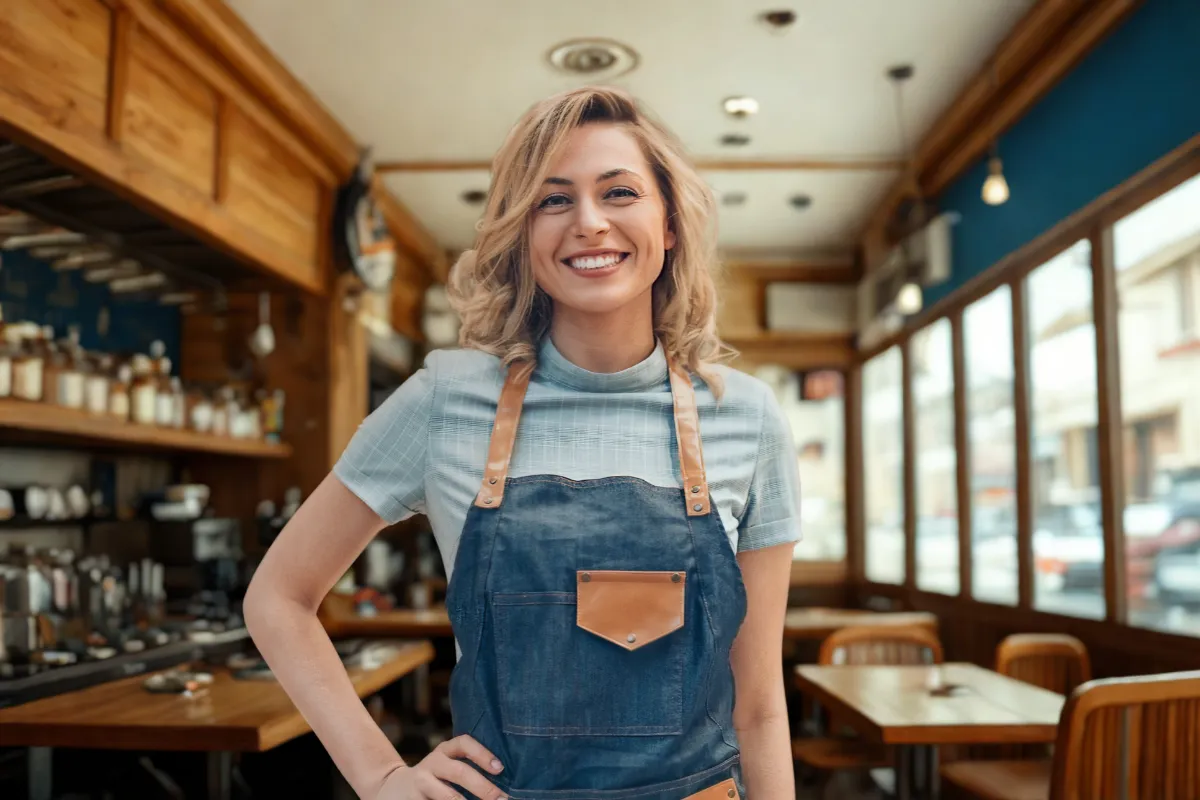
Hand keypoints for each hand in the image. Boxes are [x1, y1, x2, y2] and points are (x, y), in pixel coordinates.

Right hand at [373, 735, 506, 798]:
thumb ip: (467, 768)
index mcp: (444, 751)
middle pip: (459, 771)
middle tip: (501, 799)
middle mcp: (432, 763)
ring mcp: (421, 782)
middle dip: (483, 787)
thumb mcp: (445, 766)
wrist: (393, 789)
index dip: (483, 754)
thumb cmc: (433, 779)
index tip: (500, 768)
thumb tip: (501, 787)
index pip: (464, 743)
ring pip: (448, 795)